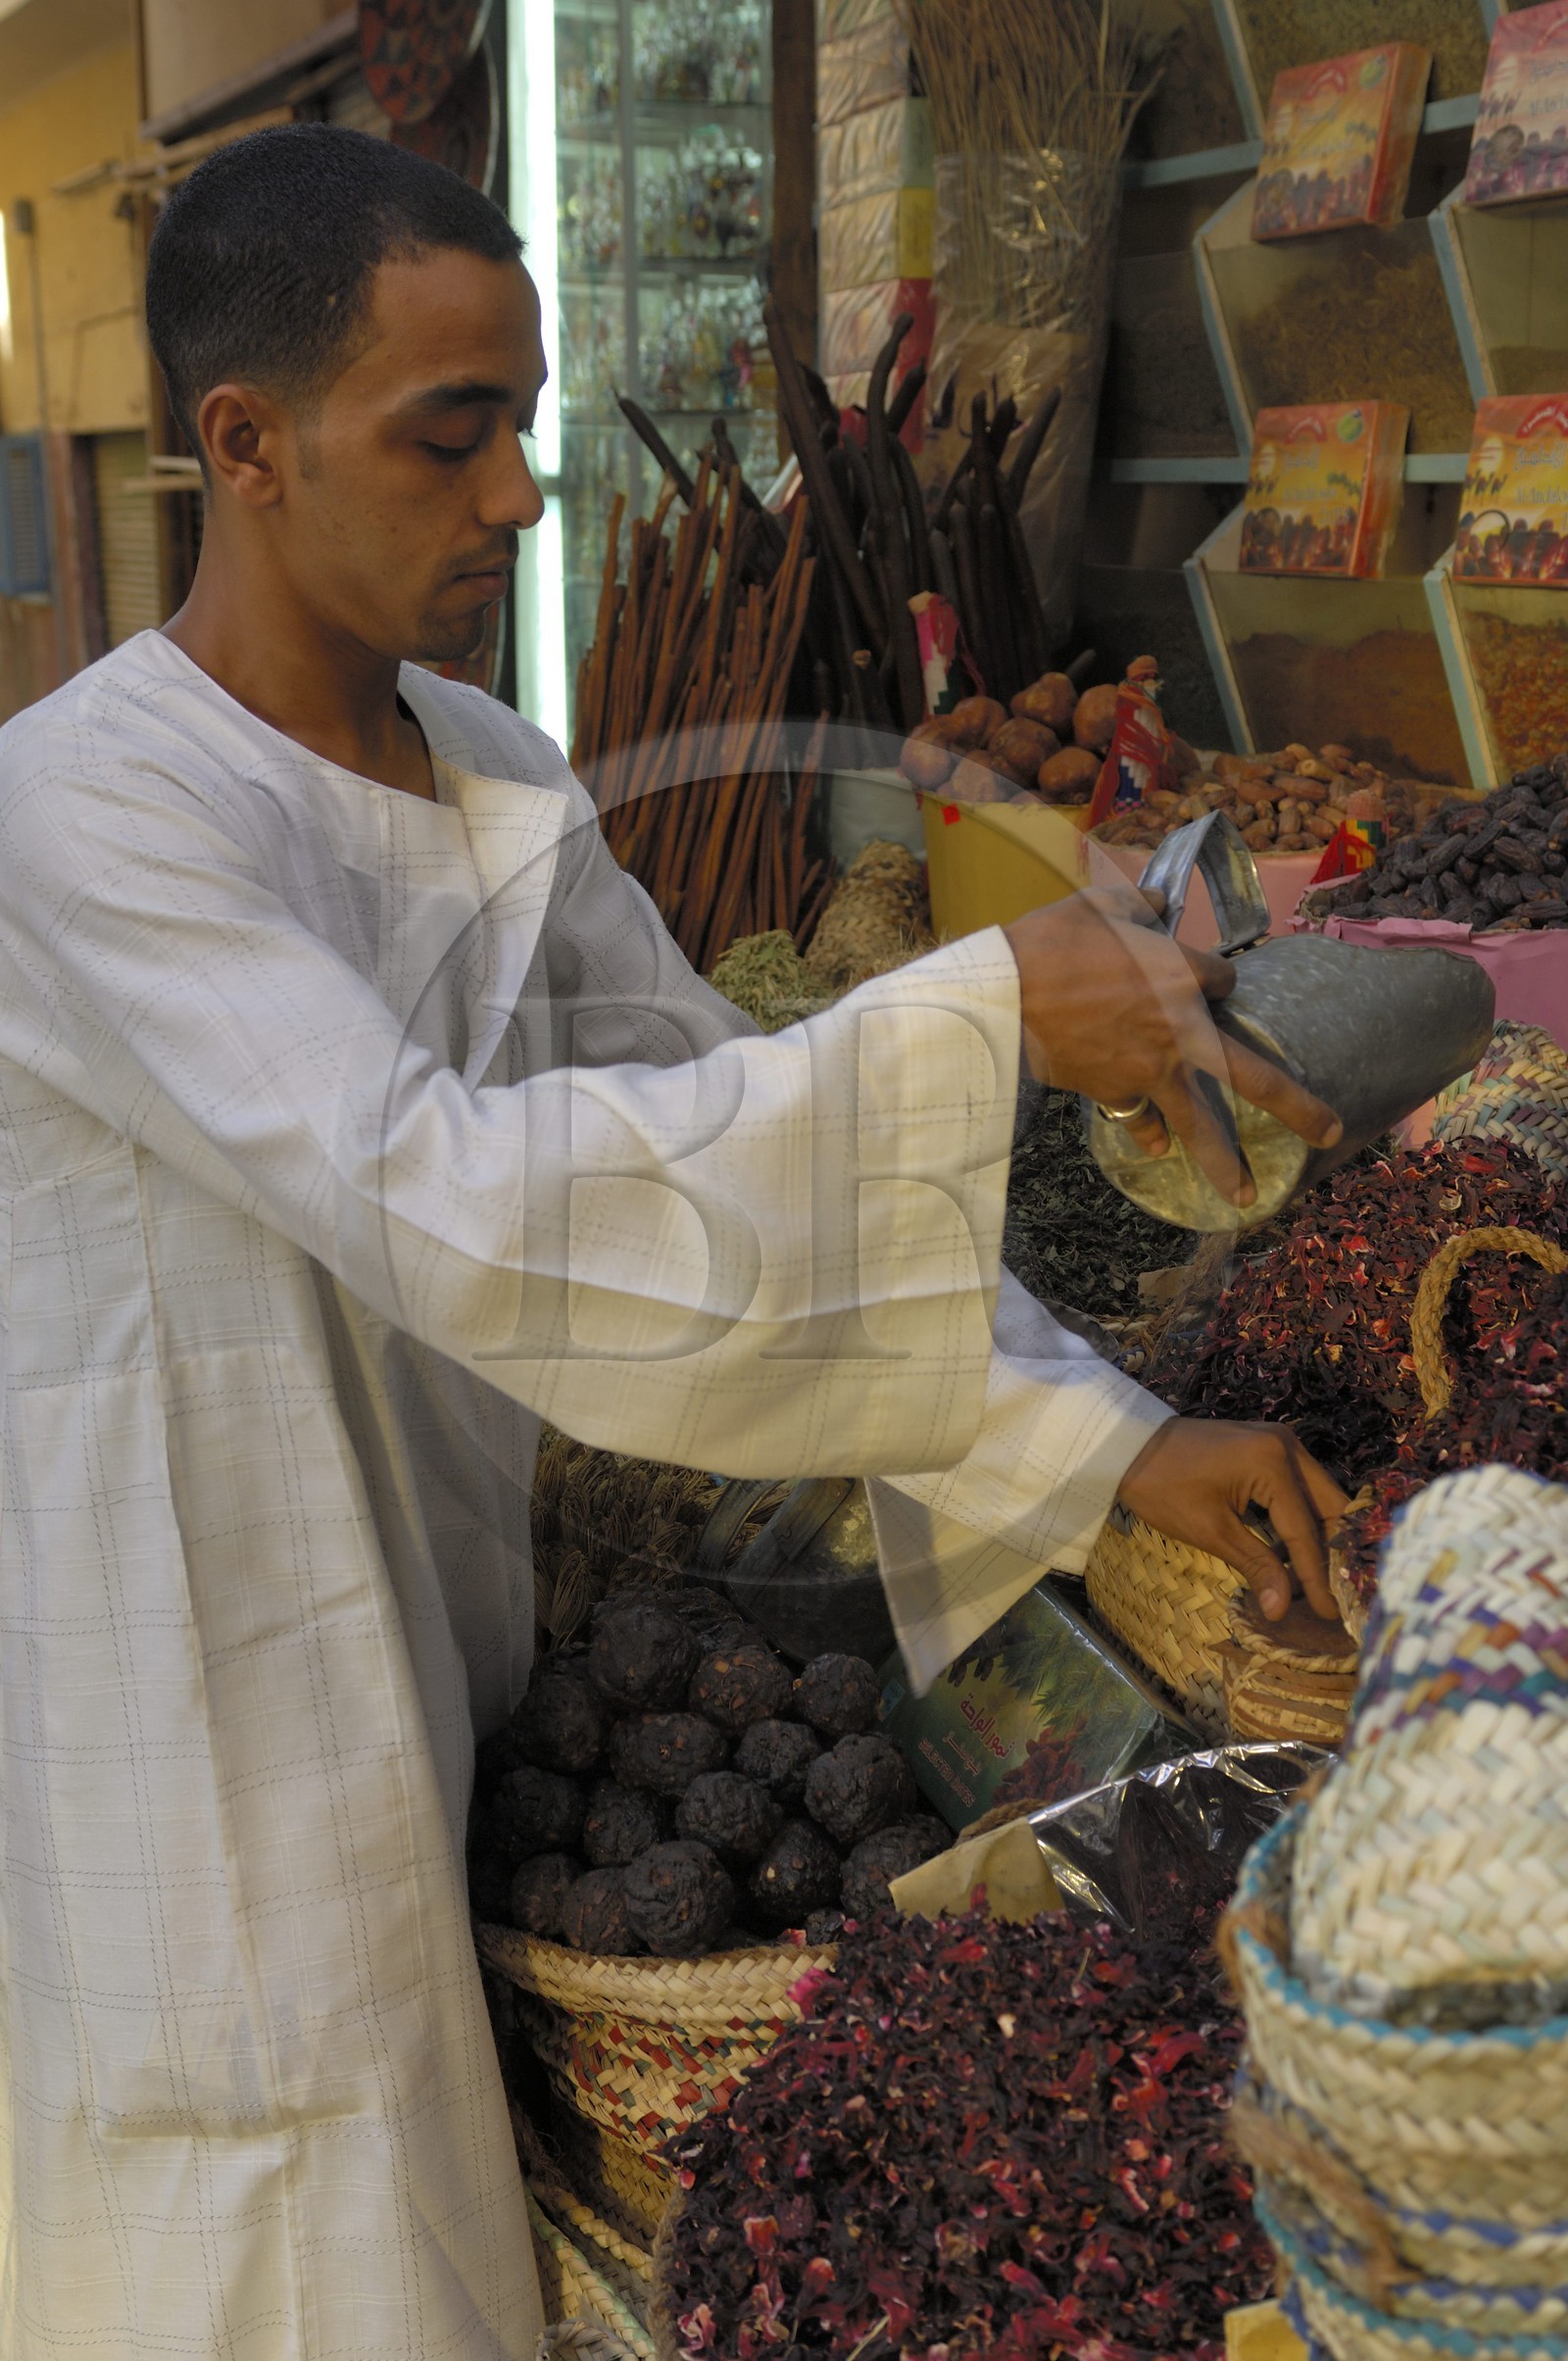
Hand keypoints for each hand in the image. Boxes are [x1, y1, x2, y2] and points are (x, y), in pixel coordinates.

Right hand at [1002, 883, 1340, 1207]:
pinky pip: (1138, 1120)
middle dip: (1295, 1106)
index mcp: (1182, 976)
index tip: (1203, 978)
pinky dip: (1147, 1134)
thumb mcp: (1101, 904)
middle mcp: (1180, 1032)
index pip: (1224, 982)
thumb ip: (1139, 905)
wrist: (1005, 995)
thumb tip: (1157, 901)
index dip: (1215, 980)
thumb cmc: (1052, 941)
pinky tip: (1158, 1149)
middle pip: (1252, 1077)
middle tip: (1328, 1129)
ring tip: (1245, 1195)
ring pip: (1198, 1125)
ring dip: (1223, 1163)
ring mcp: (1148, 1071)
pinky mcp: (1112, 1093)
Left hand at [1114, 1417, 1348, 1621]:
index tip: (1332, 1614)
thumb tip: (1283, 1610)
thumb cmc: (1163, 1486)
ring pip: (1318, 1497)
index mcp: (1273, 1463)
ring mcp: (1280, 1441)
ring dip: (1318, 1537)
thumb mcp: (1210, 1531)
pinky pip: (1298, 1488)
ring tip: (1314, 1582)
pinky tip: (1289, 1554)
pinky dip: (1300, 1520)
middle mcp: (1286, 1446)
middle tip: (1336, 1596)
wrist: (1128, 1444)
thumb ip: (1256, 1565)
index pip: (1306, 1530)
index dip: (1319, 1576)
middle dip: (1333, 1552)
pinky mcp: (1268, 1446)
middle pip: (1330, 1507)